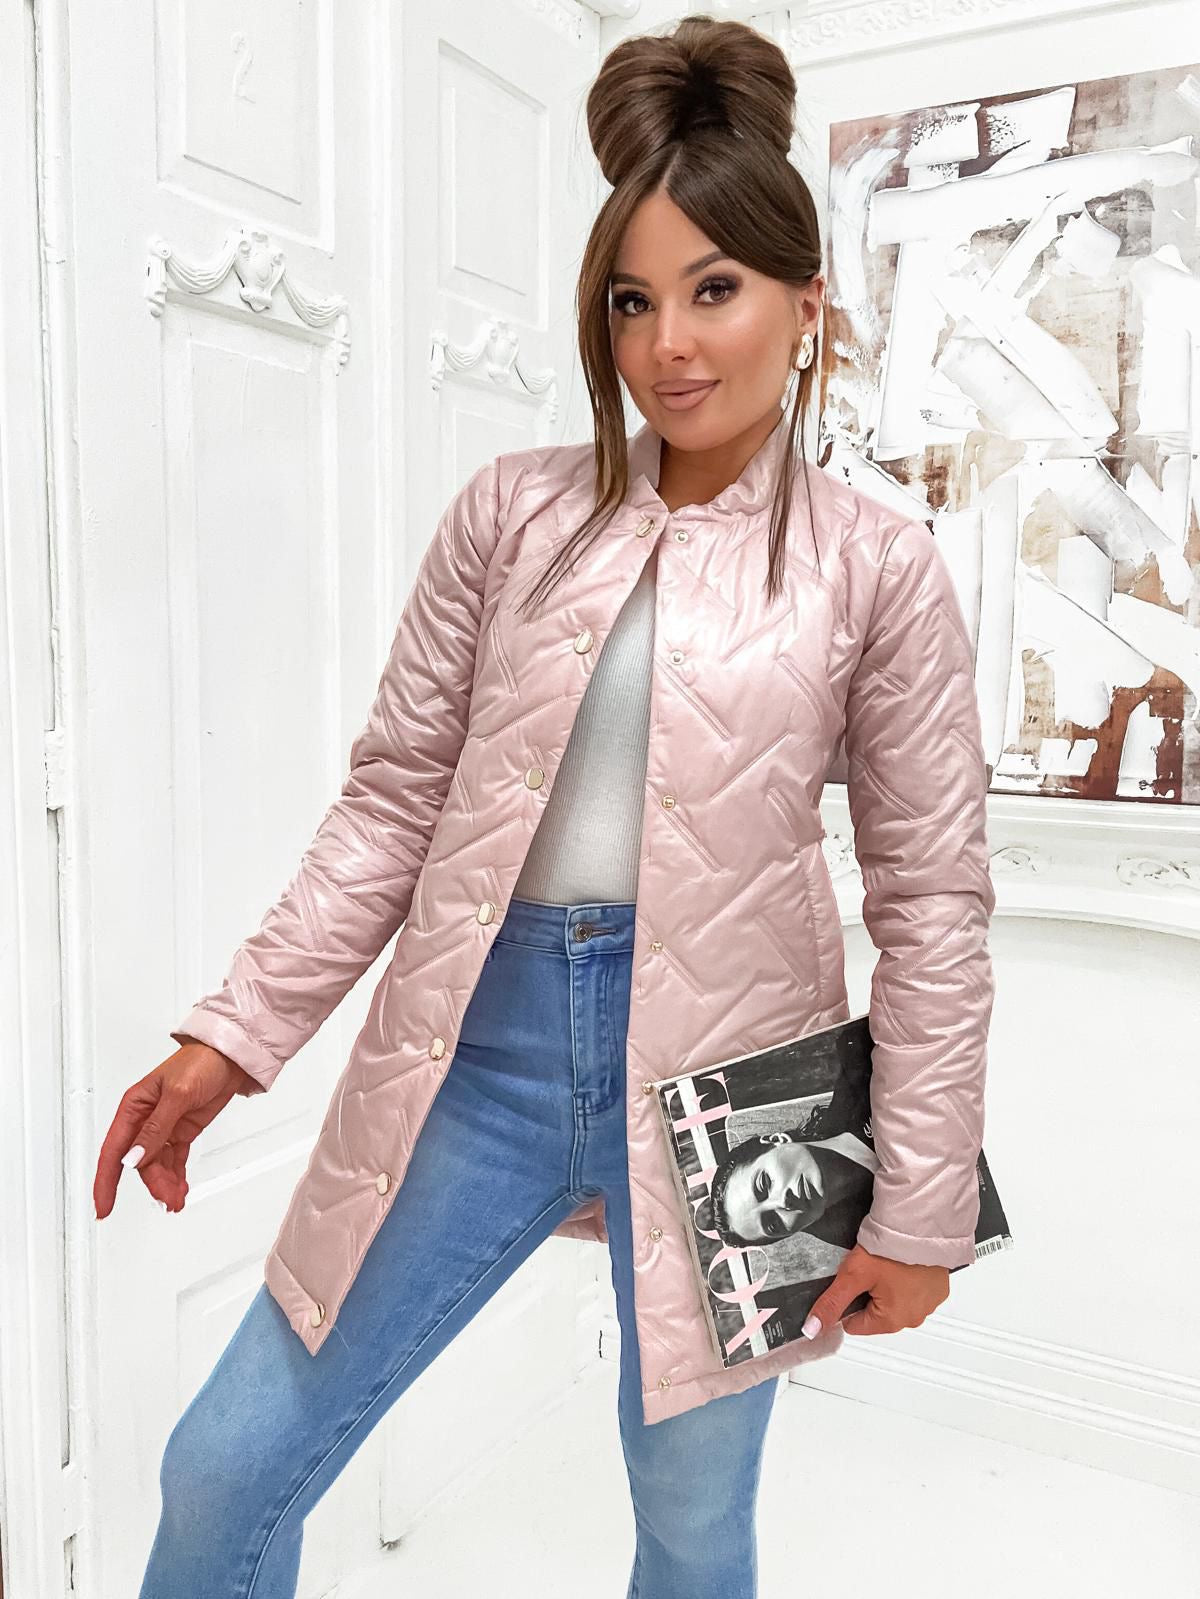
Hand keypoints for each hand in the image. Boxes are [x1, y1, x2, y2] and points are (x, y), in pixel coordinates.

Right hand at [93, 1040, 260, 1218]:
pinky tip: (180, 1188)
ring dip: (166, 1183)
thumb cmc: (201, 1061)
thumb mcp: (177, 1094)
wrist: (230, 1057)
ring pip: (157, 1164)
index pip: (113, 1150)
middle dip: (153, 1184)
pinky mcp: (181, 1131)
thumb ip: (155, 1129)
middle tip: (167, 1200)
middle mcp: (145, 1119)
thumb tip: (134, 1157)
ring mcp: (164, 1127)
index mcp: (134, 1106)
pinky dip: (176, 1175)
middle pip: (140, 1162)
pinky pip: (173, 1159)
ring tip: (177, 1199)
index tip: (104, 1206)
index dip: (106, 1181)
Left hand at [801, 1243, 948, 1337]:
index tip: (851, 1281)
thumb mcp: (852, 1275)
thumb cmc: (891, 1249)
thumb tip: (812, 1329)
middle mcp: (914, 1319)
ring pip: (897, 1301)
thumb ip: (831, 1303)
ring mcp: (929, 1304)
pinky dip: (908, 1280)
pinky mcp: (939, 1288)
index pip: (855, 1324)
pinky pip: (916, 1290)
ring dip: (890, 1286)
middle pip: (877, 1313)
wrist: (921, 1225)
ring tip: (887, 1263)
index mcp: (892, 1322)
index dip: (847, 1301)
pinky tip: (903, 1262)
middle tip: (870, 1268)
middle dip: (869, 1293)